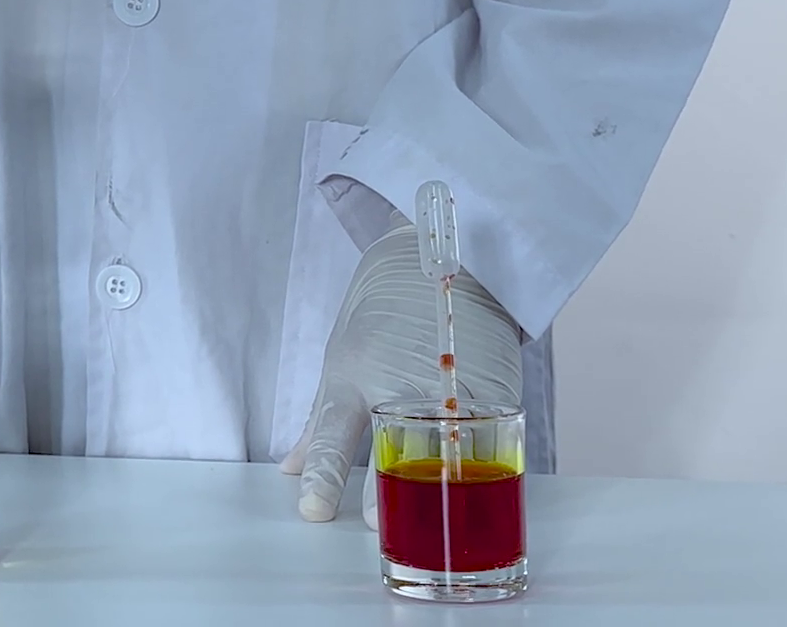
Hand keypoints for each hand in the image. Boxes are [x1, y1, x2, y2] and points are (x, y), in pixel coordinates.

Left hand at [280, 210, 520, 526]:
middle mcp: (402, 381)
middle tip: (384, 529)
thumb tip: (290, 470)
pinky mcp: (497, 387)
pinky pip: (494, 440)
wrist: (440, 257)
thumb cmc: (384, 308)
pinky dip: (489, 471)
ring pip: (452, 452)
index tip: (314, 512)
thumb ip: (318, 423)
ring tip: (440, 530)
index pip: (333, 434)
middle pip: (395, 450)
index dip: (323, 476)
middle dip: (390, 495)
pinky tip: (484, 497)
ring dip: (445, 494)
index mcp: (356, 373)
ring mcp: (453, 385)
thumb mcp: (340, 357)